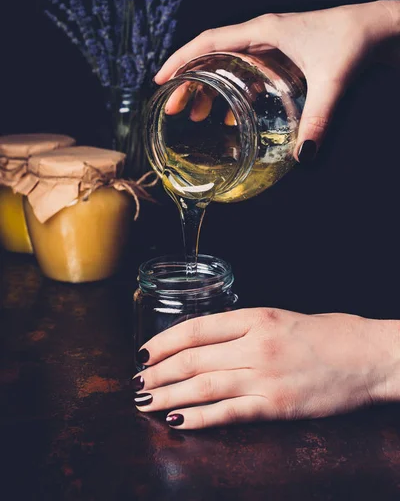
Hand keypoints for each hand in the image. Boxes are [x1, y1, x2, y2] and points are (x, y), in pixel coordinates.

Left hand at [133, 308, 399, 429]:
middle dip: (157, 371)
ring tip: (145, 400)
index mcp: (254, 318)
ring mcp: (264, 377)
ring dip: (168, 394)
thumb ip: (243, 328)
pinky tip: (177, 420)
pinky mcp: (275, 406)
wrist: (366, 357)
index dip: (163, 341)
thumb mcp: (280, 317)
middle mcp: (254, 345)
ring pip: (203, 386)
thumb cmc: (326, 334)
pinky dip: (199, 418)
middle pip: (192, 358)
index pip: (195, 328)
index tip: (143, 351)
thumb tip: (203, 341)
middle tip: (136, 380)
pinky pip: (228, 413)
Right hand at [155, 1, 399, 159]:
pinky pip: (246, 74)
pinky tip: (229, 116)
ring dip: (209, 89)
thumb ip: (318, 118)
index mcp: (263, 31)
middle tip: (175, 109)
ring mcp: (271, 46)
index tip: (161, 80)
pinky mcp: (282, 57)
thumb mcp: (332, 81)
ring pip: (227, 66)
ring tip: (196, 116)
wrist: (380, 28)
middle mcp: (262, 35)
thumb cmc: (354, 40)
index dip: (181, 60)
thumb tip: (306, 155)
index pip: (209, 42)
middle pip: (212, 57)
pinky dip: (233, 94)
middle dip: (190, 82)